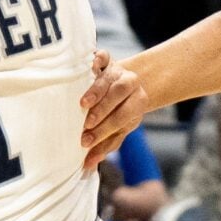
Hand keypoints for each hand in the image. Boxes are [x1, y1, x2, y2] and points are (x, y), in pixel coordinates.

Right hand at [80, 49, 146, 168]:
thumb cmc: (118, 112)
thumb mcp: (117, 129)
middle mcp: (130, 84)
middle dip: (103, 110)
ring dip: (96, 90)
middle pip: (120, 93)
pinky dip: (96, 60)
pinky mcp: (106, 59)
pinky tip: (88, 68)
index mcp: (138, 102)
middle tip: (86, 124)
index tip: (86, 142)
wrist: (123, 85)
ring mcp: (118, 69)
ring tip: (82, 104)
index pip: (124, 116)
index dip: (106, 129)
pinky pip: (103, 56)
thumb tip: (87, 164)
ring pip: (111, 76)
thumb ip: (105, 145)